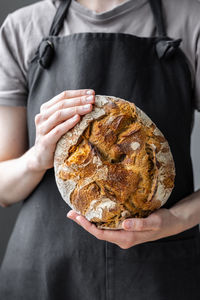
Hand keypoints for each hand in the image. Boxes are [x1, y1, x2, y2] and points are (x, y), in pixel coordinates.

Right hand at [28, 89, 94, 171]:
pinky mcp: (45, 140)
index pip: (63, 96)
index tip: (92, 93)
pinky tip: (78, 119)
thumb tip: (90, 104)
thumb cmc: (55, 138)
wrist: (40, 157)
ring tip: (89, 107)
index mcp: (46, 109)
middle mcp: (42, 116)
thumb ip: (70, 113)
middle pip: (62, 104)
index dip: (78, 93)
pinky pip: (58, 130)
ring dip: (76, 109)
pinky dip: (68, 123)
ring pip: (59, 114)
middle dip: (79, 100)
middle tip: (92, 99)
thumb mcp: (61, 123)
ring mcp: (42, 128)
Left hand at [67, 208, 184, 248]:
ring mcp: (123, 235)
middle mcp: (122, 239)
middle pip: (98, 232)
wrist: (171, 223)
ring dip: (89, 222)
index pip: (102, 234)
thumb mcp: (153, 222)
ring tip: (77, 212)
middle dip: (84, 223)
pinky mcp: (125, 229)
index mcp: (127, 238)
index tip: (78, 217)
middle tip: (71, 213)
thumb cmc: (163, 222)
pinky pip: (108, 226)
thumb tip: (125, 224)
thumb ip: (139, 224)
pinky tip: (93, 213)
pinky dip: (98, 220)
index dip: (88, 226)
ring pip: (102, 229)